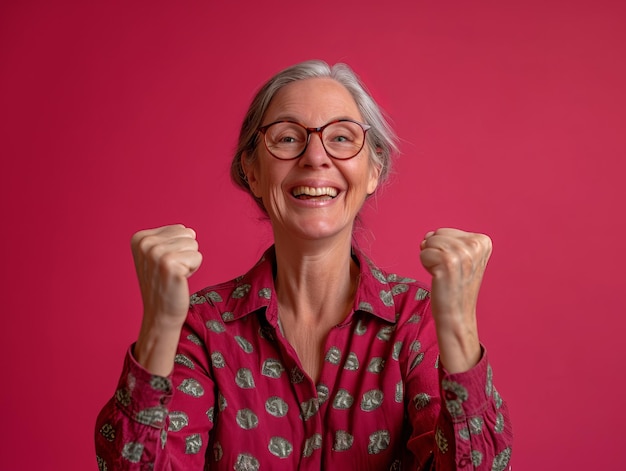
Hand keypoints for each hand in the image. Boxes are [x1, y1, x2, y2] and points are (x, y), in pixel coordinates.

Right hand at [131, 224, 201, 374]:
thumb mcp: (158, 254)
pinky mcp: (170, 265)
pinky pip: (197, 257)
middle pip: (188, 234)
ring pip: (194, 245)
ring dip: (189, 262)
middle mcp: (145, 243)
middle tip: (172, 271)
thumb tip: (190, 231)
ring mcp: (156, 253)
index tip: (165, 264)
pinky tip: (179, 280)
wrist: (160, 314)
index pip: (179, 229)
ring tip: (175, 275)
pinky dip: (193, 269)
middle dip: (185, 253)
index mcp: (140, 238)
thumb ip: (171, 237)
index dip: (178, 248)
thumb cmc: (164, 284)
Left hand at [419, 228, 491, 371]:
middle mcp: (476, 244)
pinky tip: (439, 278)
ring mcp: (463, 253)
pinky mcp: (448, 261)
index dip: (444, 249)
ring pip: (429, 242)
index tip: (456, 267)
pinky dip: (425, 265)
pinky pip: (423, 252)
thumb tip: (427, 236)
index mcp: (483, 241)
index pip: (446, 231)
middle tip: (448, 271)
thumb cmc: (454, 286)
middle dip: (435, 251)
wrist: (456, 315)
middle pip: (437, 234)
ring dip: (430, 259)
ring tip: (444, 274)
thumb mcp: (461, 257)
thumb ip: (447, 240)